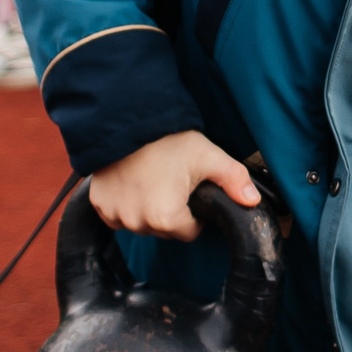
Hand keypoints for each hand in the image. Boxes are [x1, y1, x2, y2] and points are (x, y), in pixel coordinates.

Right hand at [90, 129, 260, 239]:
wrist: (126, 119)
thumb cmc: (168, 139)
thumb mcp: (208, 156)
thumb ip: (234, 180)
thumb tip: (253, 201)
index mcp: (165, 217)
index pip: (188, 232)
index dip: (195, 214)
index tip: (192, 193)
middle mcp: (137, 222)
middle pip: (164, 231)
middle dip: (171, 212)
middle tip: (172, 182)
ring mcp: (114, 215)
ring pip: (141, 224)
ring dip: (148, 210)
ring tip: (153, 180)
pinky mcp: (99, 204)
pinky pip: (118, 216)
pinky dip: (126, 204)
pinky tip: (134, 183)